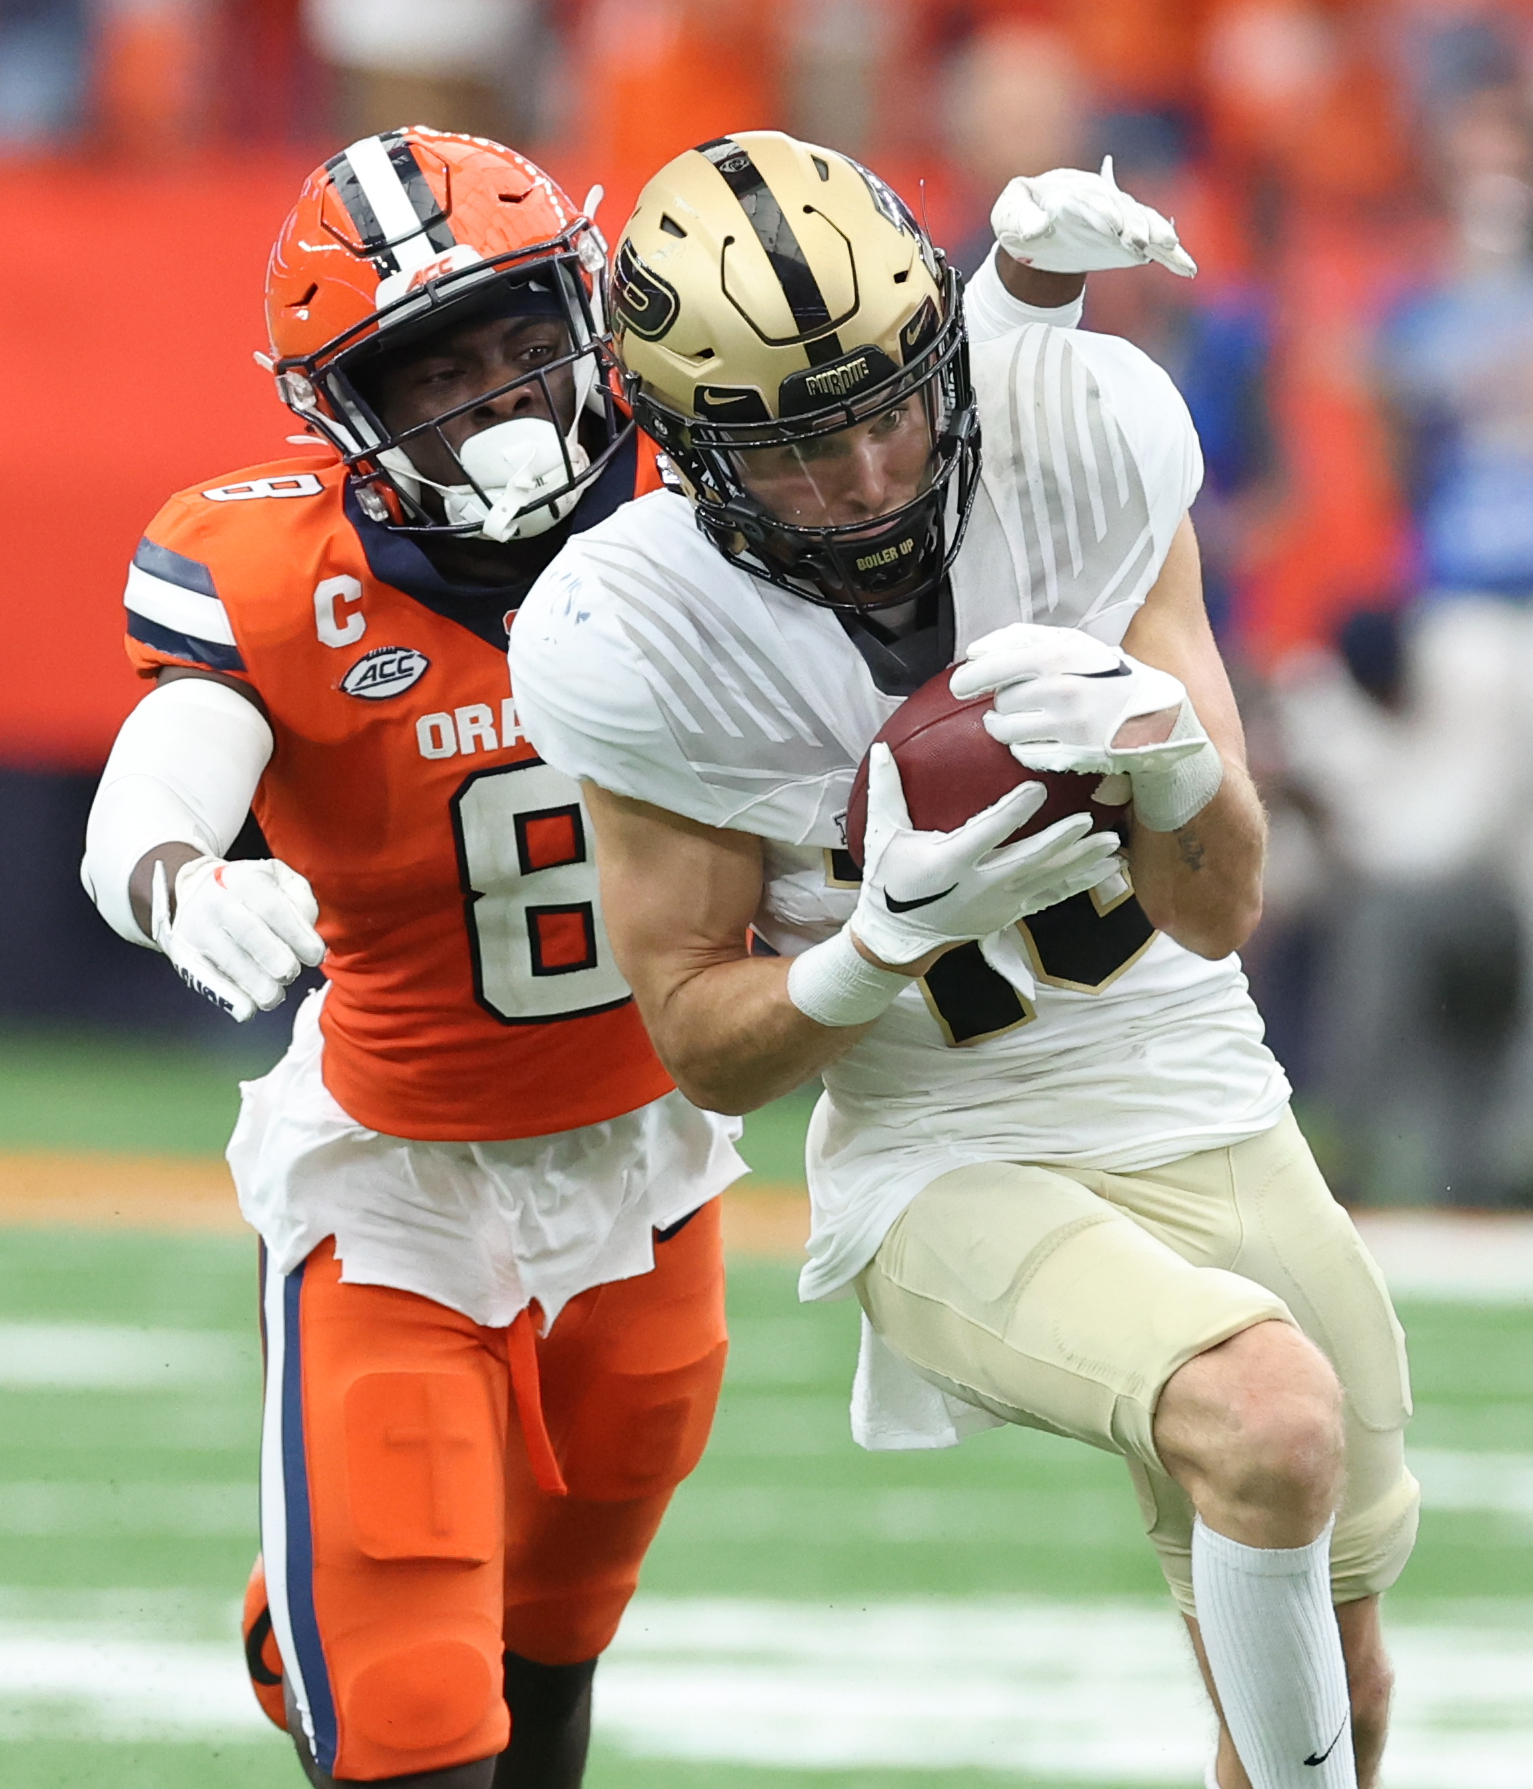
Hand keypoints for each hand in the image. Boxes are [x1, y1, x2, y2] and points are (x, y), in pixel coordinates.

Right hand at [152, 855, 324, 1020]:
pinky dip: (227, 996)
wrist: (193, 892)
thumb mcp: (277, 878)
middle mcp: (216, 901)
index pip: (272, 906)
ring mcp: (196, 928)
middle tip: (290, 973)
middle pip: (248, 931)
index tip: (315, 956)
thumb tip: (307, 926)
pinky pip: (205, 977)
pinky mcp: (184, 953)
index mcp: (243, 880)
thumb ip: (299, 896)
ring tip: (275, 996)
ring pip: (228, 959)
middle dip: (275, 958)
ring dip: (256, 983)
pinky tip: (247, 1010)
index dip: (297, 934)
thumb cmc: (249, 891)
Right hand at [850, 743, 1120, 968]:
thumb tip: (881, 746)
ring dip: (1081, 861)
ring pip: (1047, 880)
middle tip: (1086, 820)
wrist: (898, 935)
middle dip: (1059, 841)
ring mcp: (999, 903)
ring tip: (1111, 843)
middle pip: (1027, 860)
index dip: (1012, 813)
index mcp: (948, 863)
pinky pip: (1052, 896)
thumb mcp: (882, 835)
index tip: (1037, 789)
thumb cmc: (890, 879)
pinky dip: (1081, 883)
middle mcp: (978, 886)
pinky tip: (1107, 868)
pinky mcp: (1010, 913)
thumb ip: (886, 791)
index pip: (985, 834)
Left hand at [951, 623, 1222, 831]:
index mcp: (1060, 655)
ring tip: (1019, 721)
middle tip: (1018, 701)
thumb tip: (974, 650)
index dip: (971, 677)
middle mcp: (1061, 689)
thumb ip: (1023, 639)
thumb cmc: (1108, 675)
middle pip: (1001, 700)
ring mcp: (1066, 725)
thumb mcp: (1075, 644)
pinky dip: (1023, 747)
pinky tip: (1039, 739)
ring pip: (1006, 730)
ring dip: (1004, 727)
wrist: (1158, 715)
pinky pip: (1024, 754)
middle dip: (1002, 702)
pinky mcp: (1072, 754)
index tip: (960, 685)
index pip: (997, 665)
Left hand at [991, 157, 1195, 277]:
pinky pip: (1154, 244)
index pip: (1090, 201)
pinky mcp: (1128, 239)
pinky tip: (1188, 268)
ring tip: (1169, 247)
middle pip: (1123, 210)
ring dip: (1156, 234)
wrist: (1037, 226)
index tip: (1112, 226)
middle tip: (1140, 241)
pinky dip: (1172, 255)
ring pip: (1143, 222)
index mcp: (1072, 193)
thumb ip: (1020, 217)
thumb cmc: (1020, 216)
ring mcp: (1119, 219)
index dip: (1102, 212)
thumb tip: (1039, 227)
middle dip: (1132, 224)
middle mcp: (1102, 202)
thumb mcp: (1009, 213)